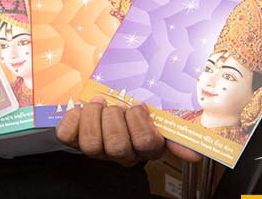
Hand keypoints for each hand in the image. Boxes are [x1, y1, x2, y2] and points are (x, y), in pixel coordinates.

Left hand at [55, 98, 202, 167]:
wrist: (108, 105)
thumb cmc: (136, 112)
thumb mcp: (159, 119)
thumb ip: (177, 134)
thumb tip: (195, 157)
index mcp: (143, 149)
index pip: (146, 144)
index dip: (140, 121)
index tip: (138, 105)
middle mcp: (119, 154)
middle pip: (117, 147)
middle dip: (116, 118)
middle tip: (117, 106)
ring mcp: (96, 149)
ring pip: (91, 145)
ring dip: (94, 117)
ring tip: (100, 104)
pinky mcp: (73, 140)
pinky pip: (66, 134)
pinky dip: (73, 117)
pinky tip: (82, 109)